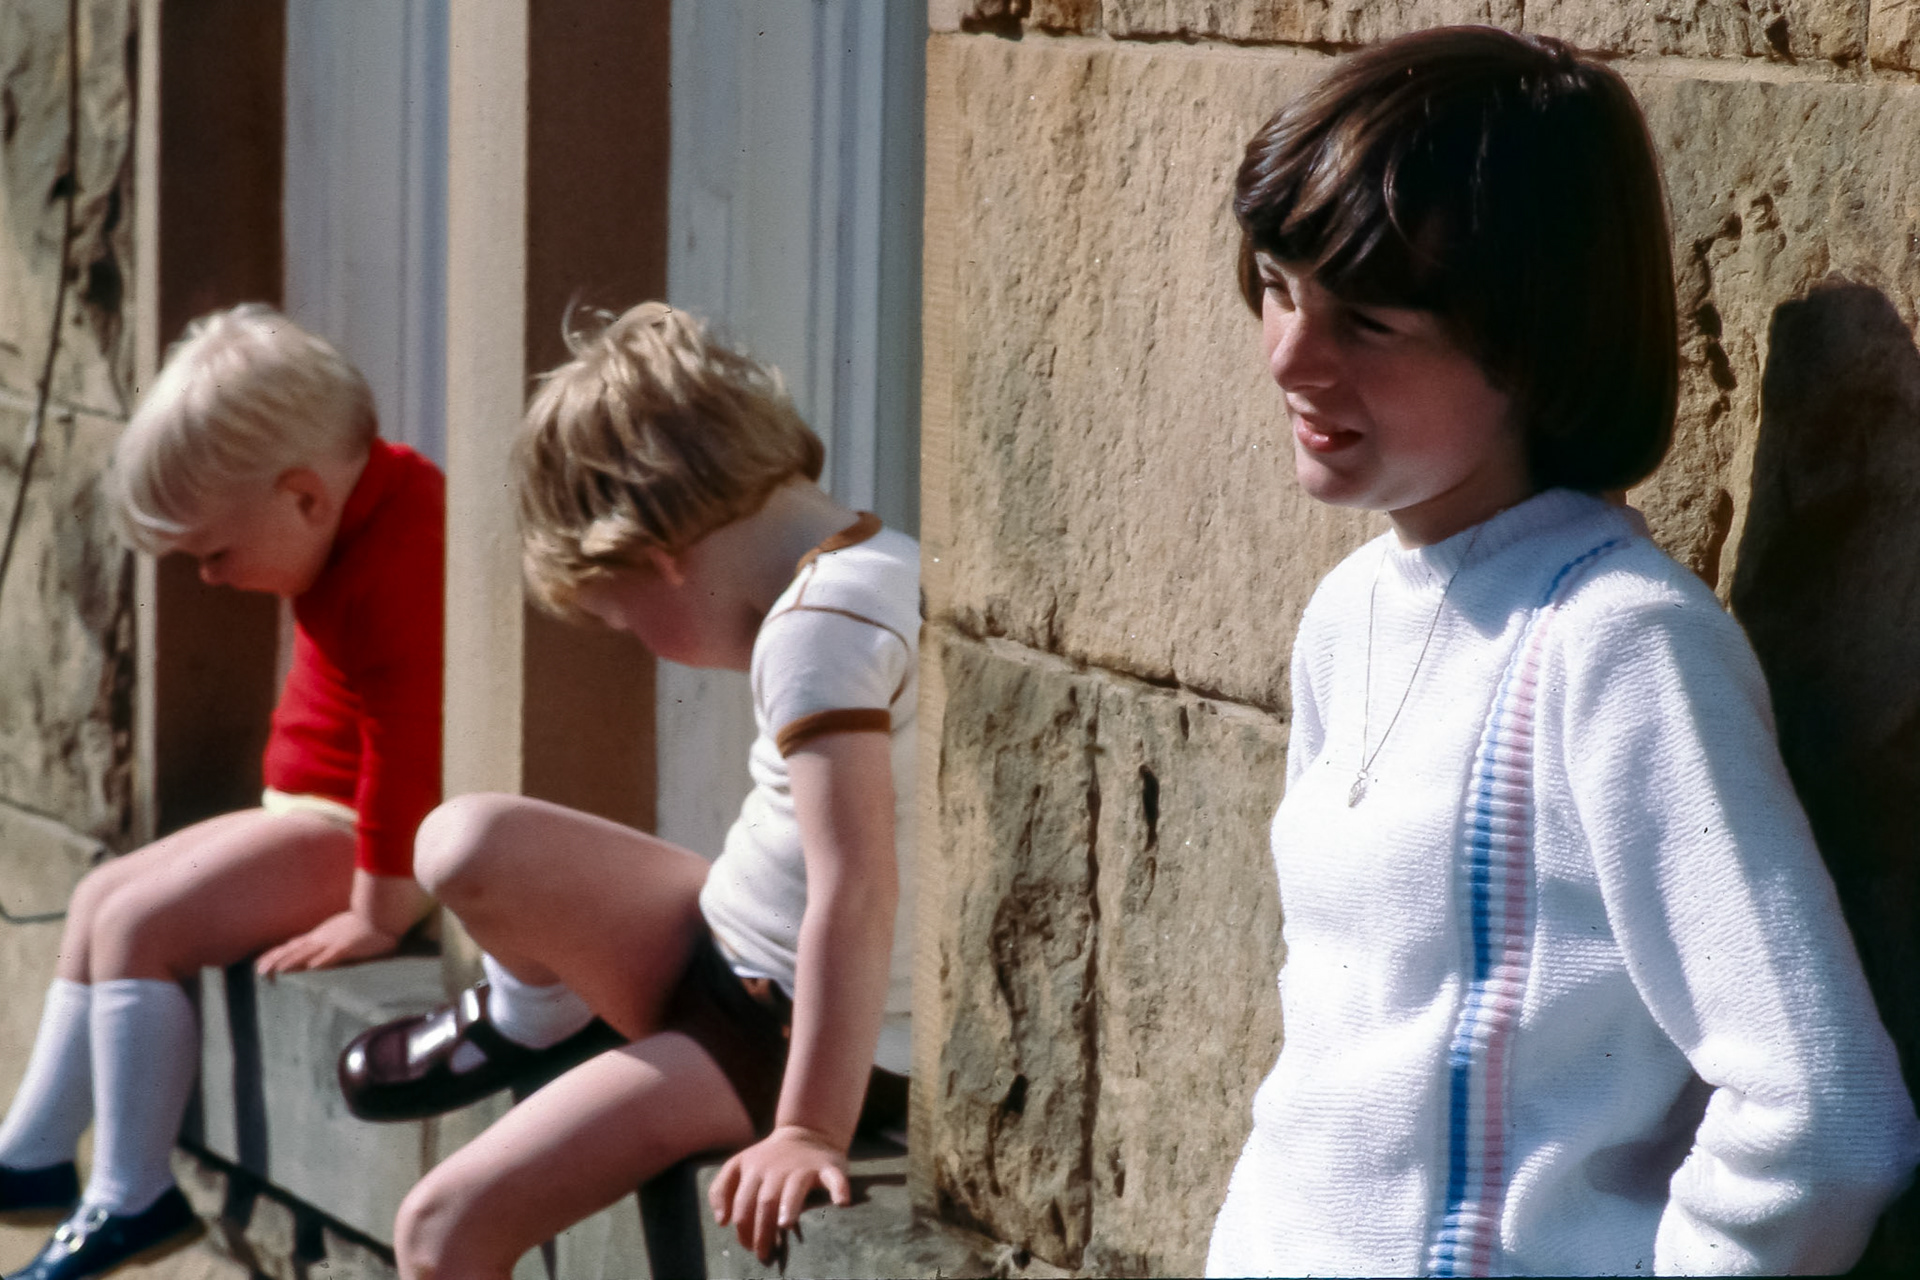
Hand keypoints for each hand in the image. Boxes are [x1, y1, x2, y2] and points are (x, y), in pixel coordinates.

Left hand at [255, 911, 400, 975]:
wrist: (382, 915)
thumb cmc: (365, 926)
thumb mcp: (341, 932)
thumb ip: (328, 944)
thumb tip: (314, 956)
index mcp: (320, 936)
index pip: (292, 946)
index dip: (275, 955)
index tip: (259, 963)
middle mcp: (322, 938)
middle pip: (294, 950)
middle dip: (275, 961)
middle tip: (259, 973)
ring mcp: (333, 941)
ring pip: (309, 953)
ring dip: (293, 962)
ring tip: (277, 972)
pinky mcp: (348, 946)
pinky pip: (333, 954)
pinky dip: (322, 961)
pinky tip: (312, 968)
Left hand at [707, 1124, 850, 1262]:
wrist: (807, 1133)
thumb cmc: (769, 1159)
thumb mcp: (740, 1165)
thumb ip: (721, 1189)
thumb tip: (721, 1221)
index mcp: (752, 1169)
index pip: (743, 1205)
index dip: (743, 1230)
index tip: (749, 1248)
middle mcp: (776, 1168)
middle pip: (765, 1202)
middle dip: (762, 1231)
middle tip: (764, 1254)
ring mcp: (802, 1167)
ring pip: (794, 1189)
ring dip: (789, 1206)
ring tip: (785, 1225)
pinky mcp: (827, 1167)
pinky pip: (834, 1178)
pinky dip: (839, 1189)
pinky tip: (841, 1203)